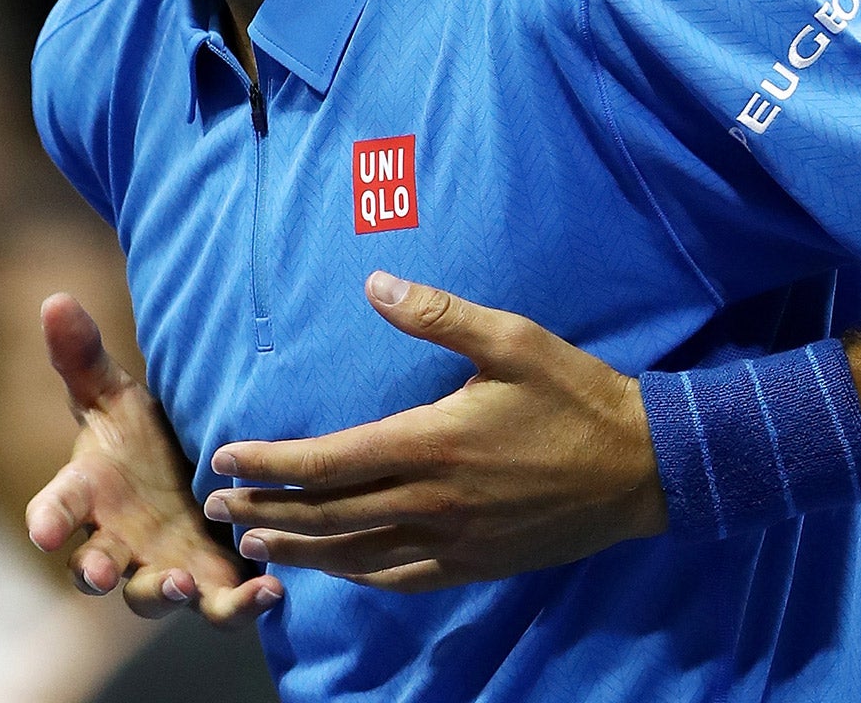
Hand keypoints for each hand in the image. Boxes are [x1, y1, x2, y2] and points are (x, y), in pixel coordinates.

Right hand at [27, 293, 283, 624]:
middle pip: (95, 567)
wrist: (196, 466)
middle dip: (96, 572)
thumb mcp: (114, 393)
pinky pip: (222, 606)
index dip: (47, 519)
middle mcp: (118, 541)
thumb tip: (55, 300)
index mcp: (89, 494)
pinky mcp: (211, 583)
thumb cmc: (140, 435)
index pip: (56, 507)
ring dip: (164, 594)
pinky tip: (271, 587)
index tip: (41, 531)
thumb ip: (83, 355)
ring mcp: (162, 568)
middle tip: (102, 573)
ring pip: (154, 597)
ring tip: (181, 584)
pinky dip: (243, 604)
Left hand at [203, 272, 666, 592]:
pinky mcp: (477, 565)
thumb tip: (375, 284)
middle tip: (217, 507)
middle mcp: (435, 501)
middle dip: (267, 510)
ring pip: (358, 555)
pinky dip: (358, 574)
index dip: (272, 463)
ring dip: (301, 549)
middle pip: (330, 515)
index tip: (226, 456)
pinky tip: (337, 570)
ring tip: (255, 543)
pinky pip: (402, 578)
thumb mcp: (512, 339)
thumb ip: (439, 314)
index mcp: (433, 443)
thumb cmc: (575, 396)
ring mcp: (456, 541)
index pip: (330, 462)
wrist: (643, 468)